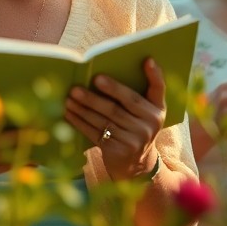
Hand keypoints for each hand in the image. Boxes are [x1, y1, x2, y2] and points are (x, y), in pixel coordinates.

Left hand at [65, 58, 165, 180]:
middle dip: (96, 96)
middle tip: (78, 87)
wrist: (136, 164)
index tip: (146, 60)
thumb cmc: (136, 128)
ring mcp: (134, 140)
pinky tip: (69, 113)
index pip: (157, 90)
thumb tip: (127, 66)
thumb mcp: (146, 113)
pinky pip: (95, 133)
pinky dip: (80, 122)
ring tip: (69, 97)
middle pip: (118, 107)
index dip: (154, 75)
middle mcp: (149, 125)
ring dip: (83, 108)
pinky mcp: (119, 151)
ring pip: (104, 119)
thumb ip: (139, 94)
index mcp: (157, 111)